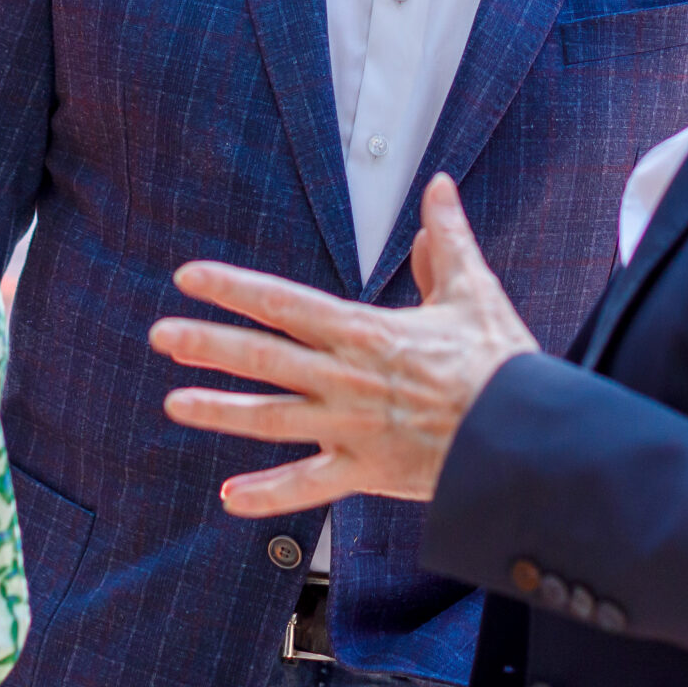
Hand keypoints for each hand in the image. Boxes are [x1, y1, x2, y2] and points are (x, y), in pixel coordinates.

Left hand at [149, 173, 538, 514]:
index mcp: (365, 332)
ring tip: (173, 403)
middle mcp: (347, 379)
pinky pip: (308, 487)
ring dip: (219, 411)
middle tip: (160, 335)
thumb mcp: (474, 290)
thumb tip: (439, 187)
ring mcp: (351, 429)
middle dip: (207, 343)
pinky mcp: (366, 473)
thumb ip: (446, 239)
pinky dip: (267, 495)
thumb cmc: (502, 365)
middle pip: (264, 358)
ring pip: (271, 419)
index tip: (189, 278)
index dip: (232, 288)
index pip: (284, 304)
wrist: (527, 440)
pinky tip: (228, 498)